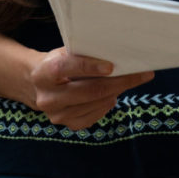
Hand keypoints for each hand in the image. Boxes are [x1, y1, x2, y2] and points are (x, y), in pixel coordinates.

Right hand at [29, 48, 153, 129]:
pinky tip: (113, 94)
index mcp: (44, 73)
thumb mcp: (64, 52)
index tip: (111, 66)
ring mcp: (57, 115)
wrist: (37, 84)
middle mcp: (48, 98)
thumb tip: (117, 54)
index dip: (89, 66)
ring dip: (117, 92)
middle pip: (89, 91)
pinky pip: (95, 116)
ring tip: (129, 80)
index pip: (66, 68)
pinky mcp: (67, 125)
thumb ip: (83, 54)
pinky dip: (107, 104)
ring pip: (96, 103)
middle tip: (141, 74)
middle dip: (119, 82)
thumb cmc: (58, 62)